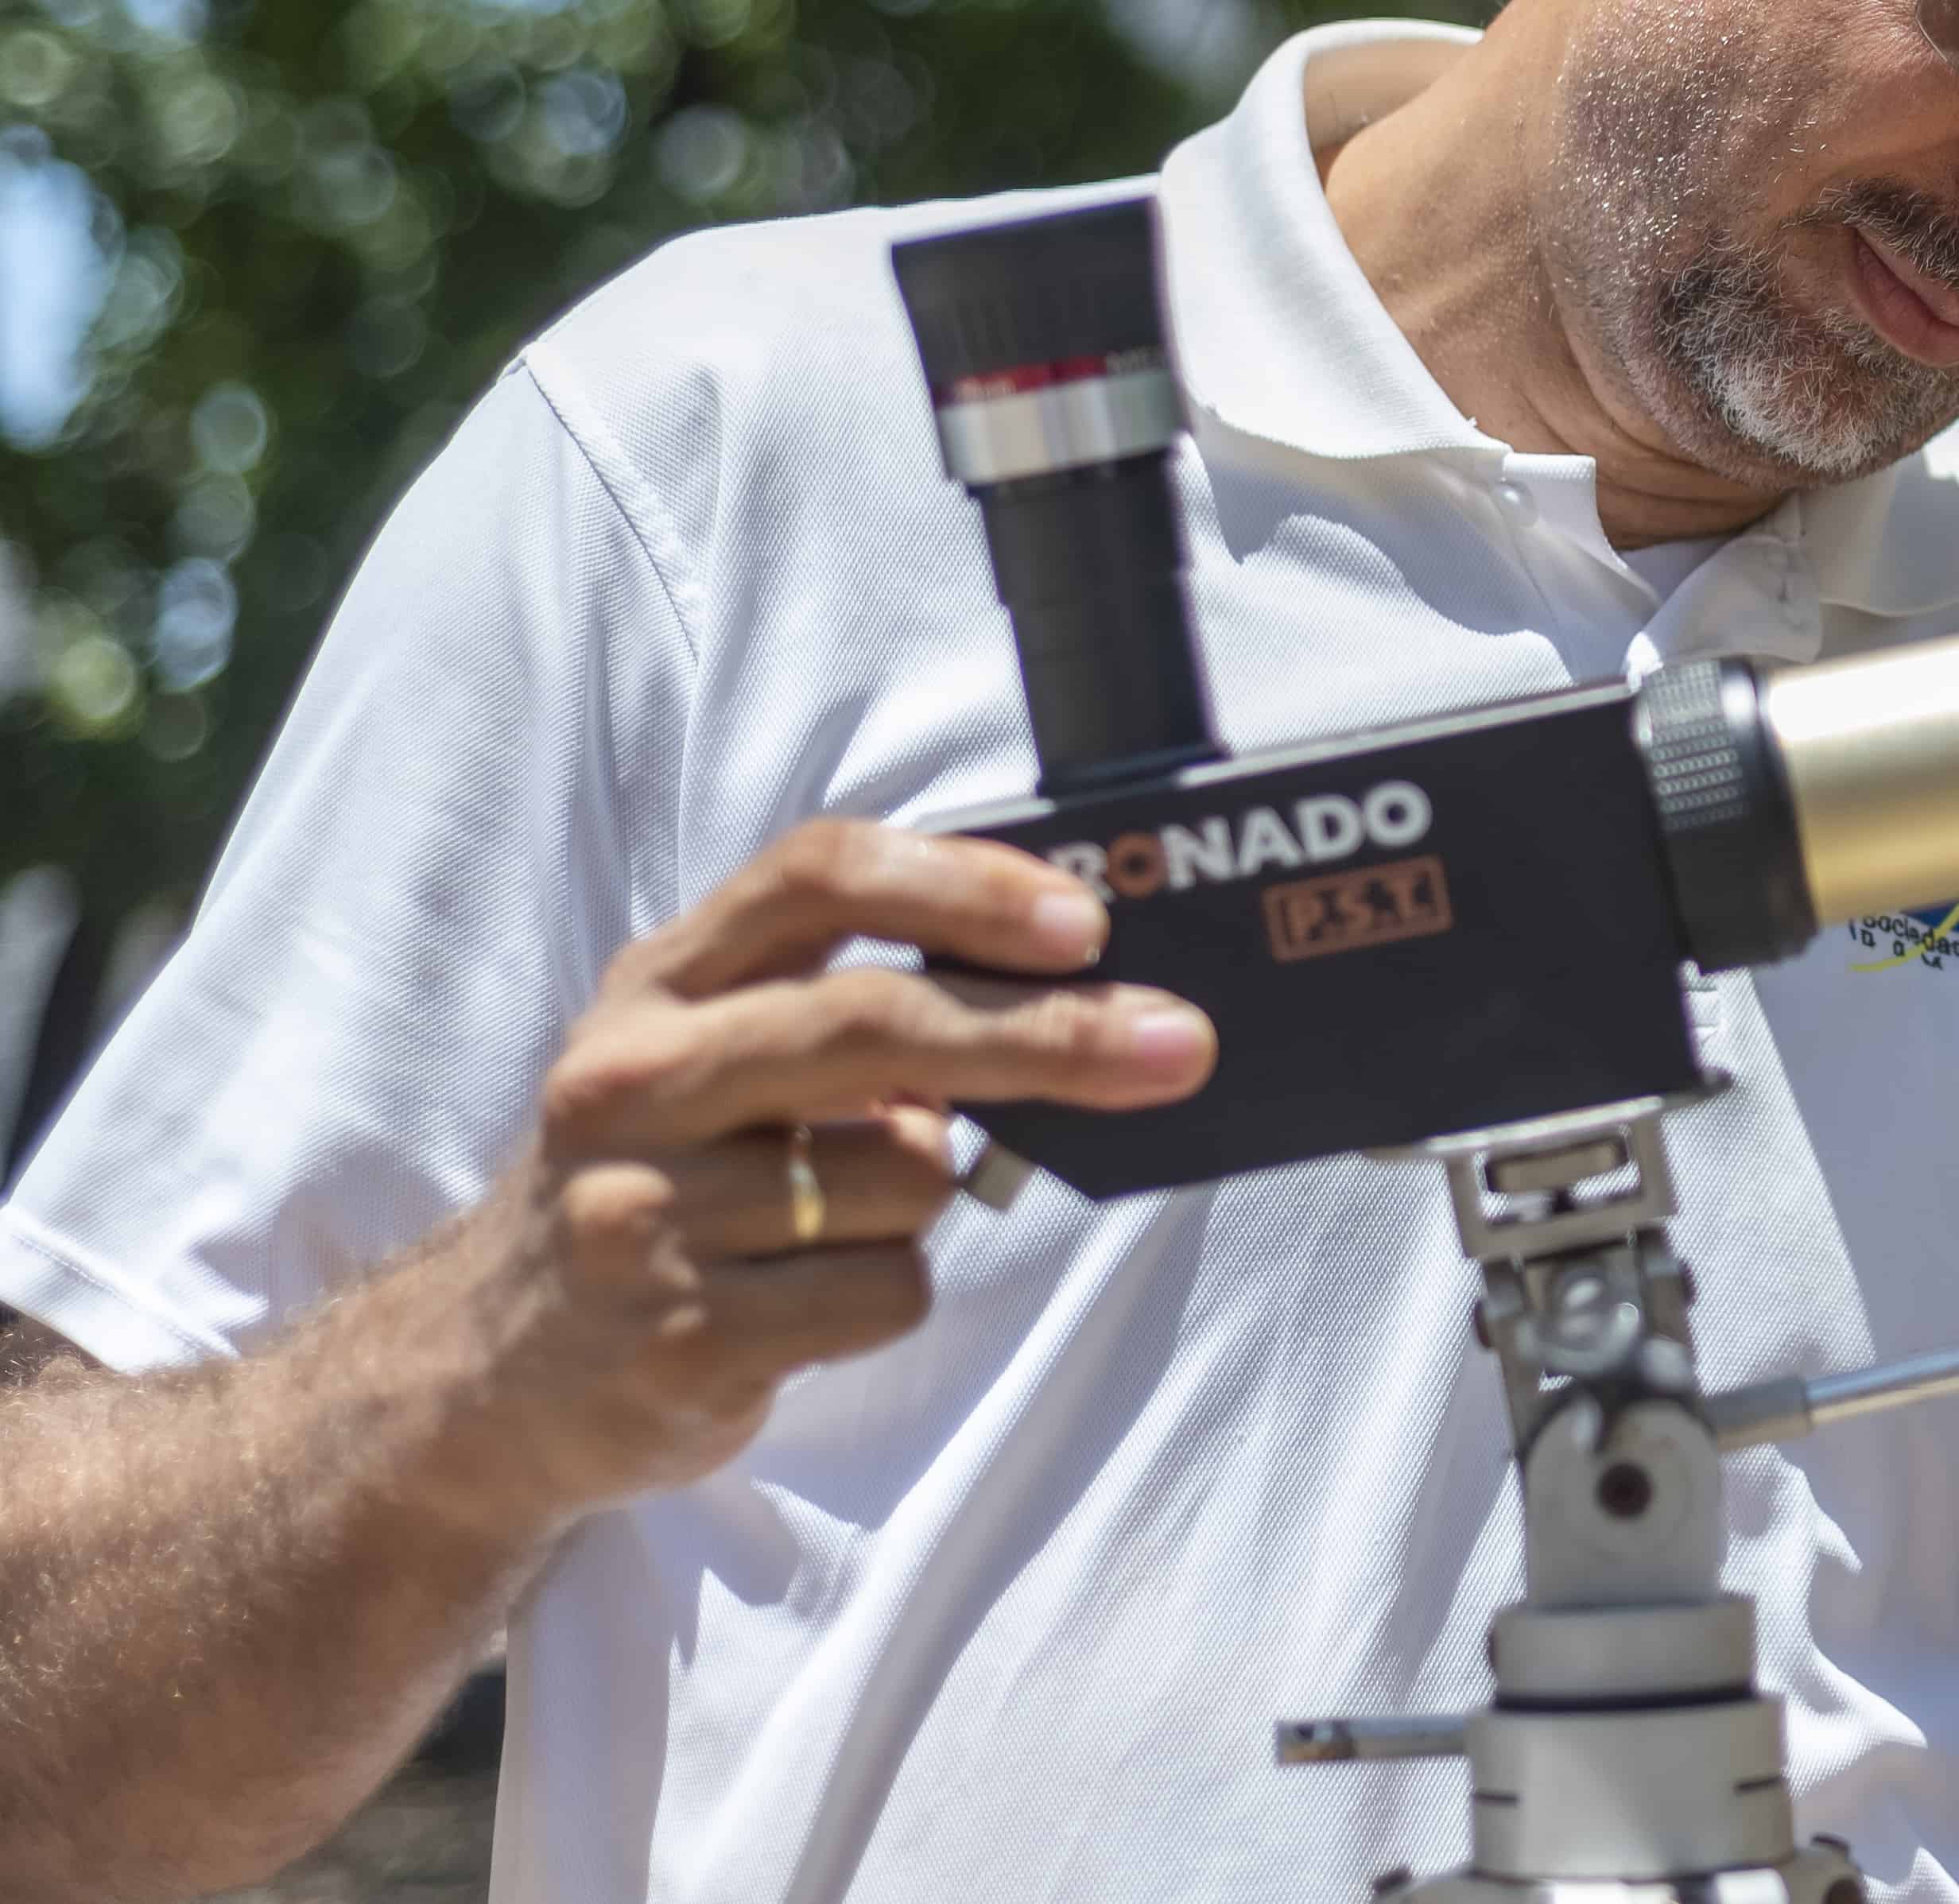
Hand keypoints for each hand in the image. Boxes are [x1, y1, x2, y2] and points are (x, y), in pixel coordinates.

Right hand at [427, 819, 1214, 1524]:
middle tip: (1179, 1042)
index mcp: (658, 984)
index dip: (961, 883)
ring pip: (908, 1174)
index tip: (1084, 918)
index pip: (817, 877)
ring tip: (830, 1222)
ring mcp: (643, 1212)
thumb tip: (1076, 986)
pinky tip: (804, 1300)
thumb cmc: (662, 1179)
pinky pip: (887, 1291)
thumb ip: (852, 1002)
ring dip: (926, 1198)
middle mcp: (634, 1080)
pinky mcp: (679, 1334)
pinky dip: (887, 1293)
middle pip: (881, 1025)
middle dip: (1054, 1032)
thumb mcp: (713, 1053)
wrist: (485, 1373)